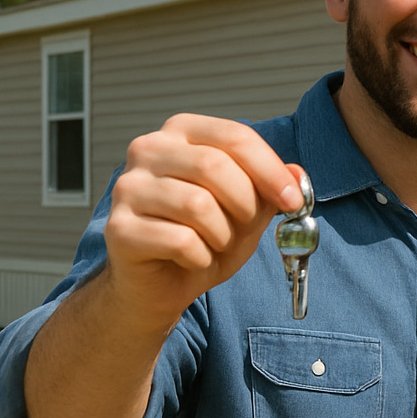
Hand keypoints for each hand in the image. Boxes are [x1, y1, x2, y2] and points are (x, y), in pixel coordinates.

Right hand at [102, 114, 304, 331]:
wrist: (160, 284)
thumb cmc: (205, 238)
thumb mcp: (249, 209)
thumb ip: (271, 188)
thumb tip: (297, 174)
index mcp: (181, 133)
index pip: (235, 136)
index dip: (272, 171)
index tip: (294, 201)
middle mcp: (148, 150)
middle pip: (215, 166)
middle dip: (246, 205)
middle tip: (248, 228)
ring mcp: (128, 187)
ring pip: (198, 205)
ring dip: (222, 235)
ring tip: (215, 243)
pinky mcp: (118, 227)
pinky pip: (181, 240)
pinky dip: (201, 257)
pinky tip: (192, 259)